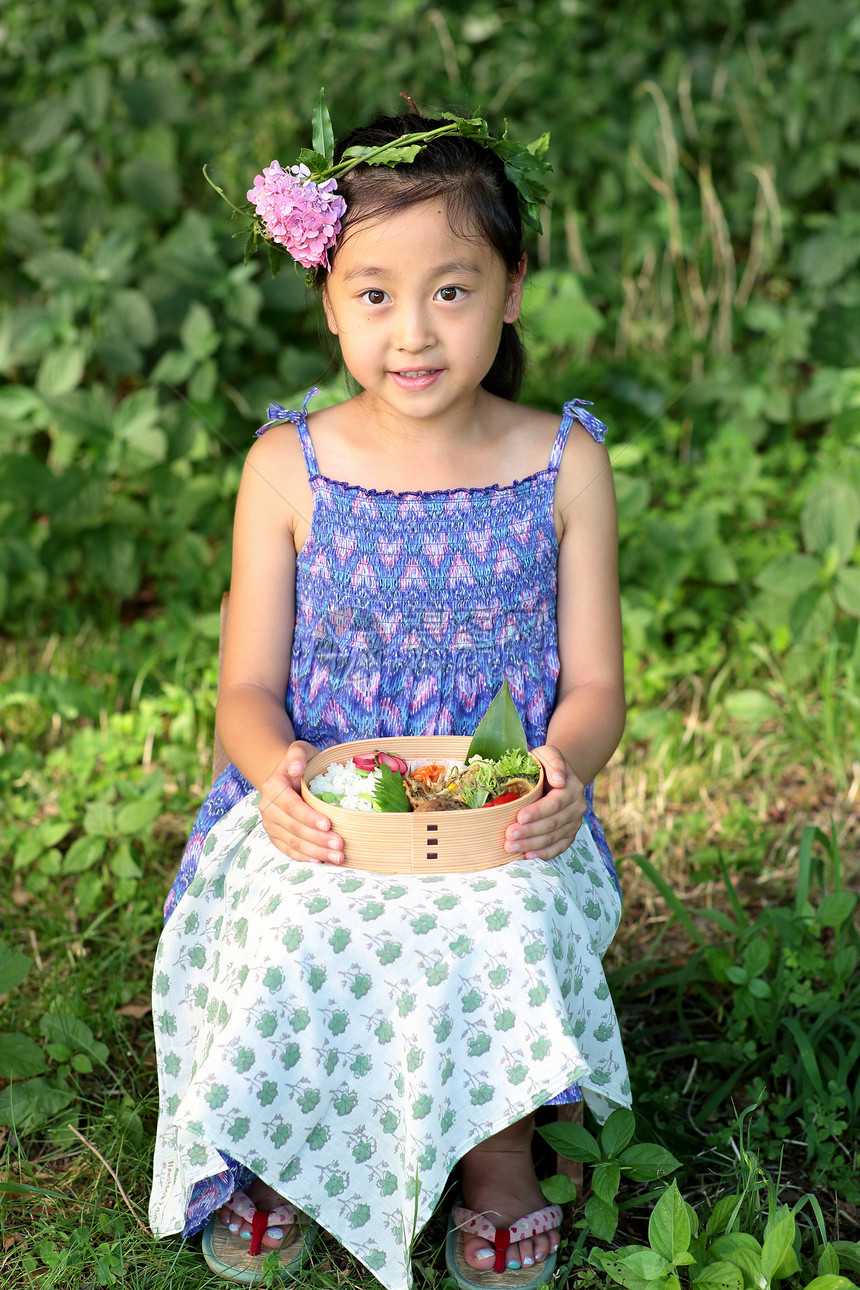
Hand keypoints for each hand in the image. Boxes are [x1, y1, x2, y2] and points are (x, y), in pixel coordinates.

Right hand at [258, 741, 343, 864]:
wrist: (287, 776)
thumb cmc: (301, 763)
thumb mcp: (300, 750)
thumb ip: (298, 754)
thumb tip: (295, 768)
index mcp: (272, 787)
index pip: (292, 805)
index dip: (309, 816)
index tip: (328, 823)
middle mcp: (267, 807)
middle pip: (293, 828)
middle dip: (318, 838)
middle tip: (340, 845)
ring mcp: (270, 824)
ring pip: (292, 842)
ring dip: (315, 851)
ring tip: (338, 857)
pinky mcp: (275, 836)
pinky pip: (288, 850)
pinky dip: (304, 857)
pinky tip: (320, 861)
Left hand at [503, 744, 585, 860]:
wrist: (556, 777)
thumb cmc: (545, 765)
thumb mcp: (547, 755)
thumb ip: (553, 761)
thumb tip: (559, 781)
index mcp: (572, 788)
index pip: (555, 803)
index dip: (538, 811)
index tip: (519, 816)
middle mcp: (577, 807)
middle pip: (553, 823)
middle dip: (530, 831)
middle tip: (508, 836)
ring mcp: (574, 823)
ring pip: (553, 838)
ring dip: (531, 844)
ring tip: (510, 847)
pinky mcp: (568, 835)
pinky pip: (558, 848)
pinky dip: (543, 854)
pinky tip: (527, 856)